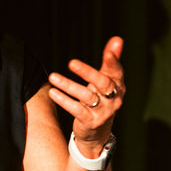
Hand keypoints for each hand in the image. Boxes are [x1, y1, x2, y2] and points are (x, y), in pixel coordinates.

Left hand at [47, 36, 125, 150]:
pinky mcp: (90, 121)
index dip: (113, 62)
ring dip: (68, 85)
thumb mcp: (106, 80)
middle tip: (71, 62)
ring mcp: (103, 111)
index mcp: (118, 86)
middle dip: (87, 72)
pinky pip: (77, 110)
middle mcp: (114, 99)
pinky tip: (53, 92)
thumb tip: (117, 39)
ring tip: (52, 77)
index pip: (117, 72)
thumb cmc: (101, 99)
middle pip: (102, 83)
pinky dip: (64, 100)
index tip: (109, 52)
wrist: (98, 132)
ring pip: (86, 96)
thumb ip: (110, 61)